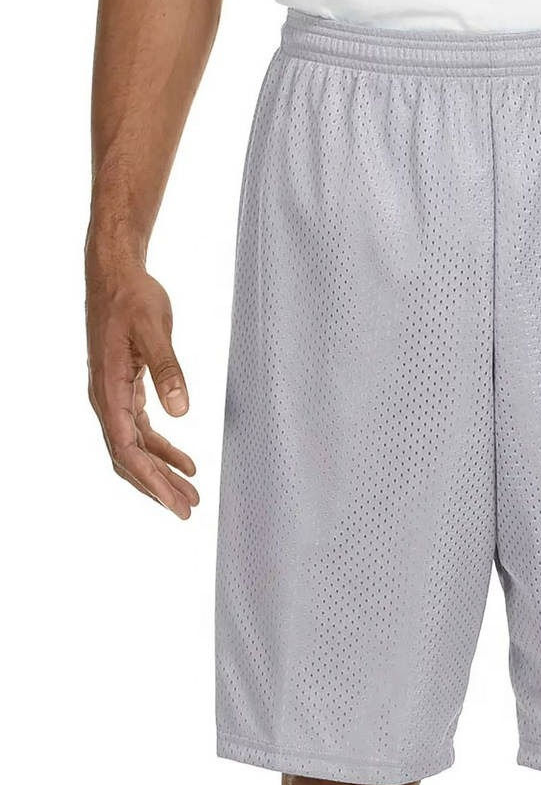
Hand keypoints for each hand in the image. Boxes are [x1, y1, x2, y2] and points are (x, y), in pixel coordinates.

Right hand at [86, 263, 198, 518]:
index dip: (151, 479)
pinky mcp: (125, 389)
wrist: (115, 275)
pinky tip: (184, 461)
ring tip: (191, 493)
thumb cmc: (133, 299)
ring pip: (135, 448)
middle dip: (158, 486)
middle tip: (188, 510)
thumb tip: (181, 411)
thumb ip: (168, 370)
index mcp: (108, 390)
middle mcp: (105, 399)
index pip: (127, 448)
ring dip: (161, 472)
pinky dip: (162, 449)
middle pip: (129, 457)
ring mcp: (113, 396)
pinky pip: (140, 431)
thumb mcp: (154, 331)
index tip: (175, 501)